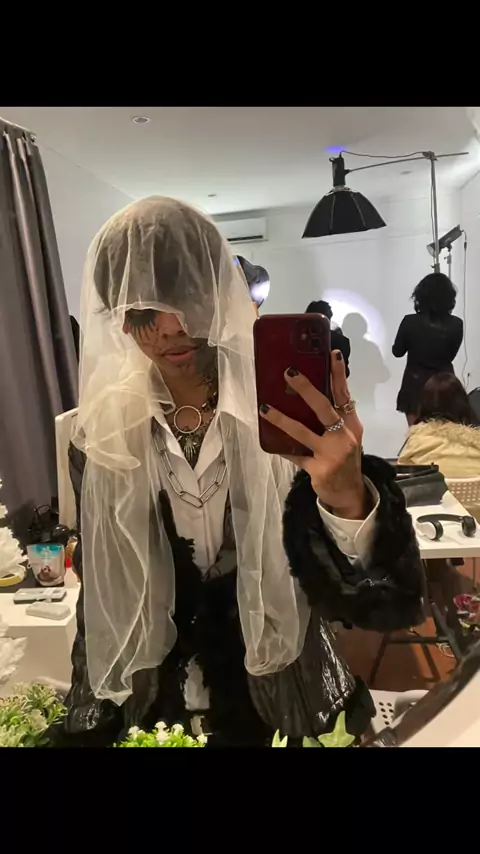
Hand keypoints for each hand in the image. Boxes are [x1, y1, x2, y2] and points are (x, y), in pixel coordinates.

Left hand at [260, 351, 369, 519]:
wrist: (350, 492)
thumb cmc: (345, 458)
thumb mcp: (347, 436)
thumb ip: (335, 417)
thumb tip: (308, 393)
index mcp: (351, 424)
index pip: (344, 394)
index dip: (338, 374)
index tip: (333, 353)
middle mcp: (344, 437)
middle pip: (324, 409)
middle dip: (307, 389)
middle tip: (289, 372)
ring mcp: (331, 454)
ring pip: (303, 432)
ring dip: (282, 419)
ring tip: (265, 408)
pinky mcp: (319, 470)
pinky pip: (295, 455)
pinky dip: (282, 449)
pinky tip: (270, 443)